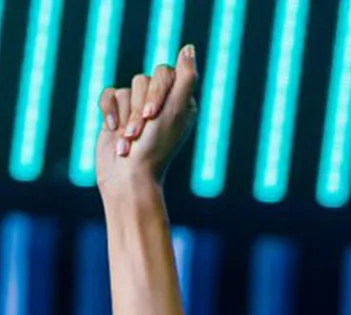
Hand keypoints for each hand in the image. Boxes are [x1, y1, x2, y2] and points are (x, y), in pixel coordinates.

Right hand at [96, 46, 197, 192]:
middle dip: (140, 106)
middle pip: (144, 79)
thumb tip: (189, 48)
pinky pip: (109, 94)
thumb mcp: (176, 111)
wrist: (128, 177)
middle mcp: (162, 104)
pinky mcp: (118, 113)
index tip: (154, 116)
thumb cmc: (155, 148)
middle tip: (141, 132)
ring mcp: (138, 109)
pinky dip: (110, 112)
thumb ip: (185, 79)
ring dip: (126, 114)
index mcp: (182, 104)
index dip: (156, 92)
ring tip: (129, 139)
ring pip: (126, 88)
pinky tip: (114, 132)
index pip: (166, 73)